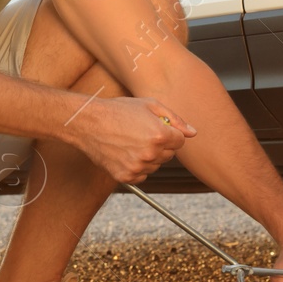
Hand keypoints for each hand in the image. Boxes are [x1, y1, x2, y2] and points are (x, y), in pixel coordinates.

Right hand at [70, 96, 194, 183]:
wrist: (89, 123)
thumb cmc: (119, 110)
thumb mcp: (150, 105)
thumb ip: (175, 120)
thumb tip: (193, 133)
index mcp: (160, 135)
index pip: (180, 142)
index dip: (169, 133)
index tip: (155, 128)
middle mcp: (151, 154)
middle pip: (169, 155)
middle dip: (160, 145)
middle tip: (141, 133)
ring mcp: (138, 167)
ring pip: (155, 166)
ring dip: (149, 157)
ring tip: (131, 142)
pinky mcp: (126, 176)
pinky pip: (142, 176)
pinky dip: (137, 167)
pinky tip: (125, 153)